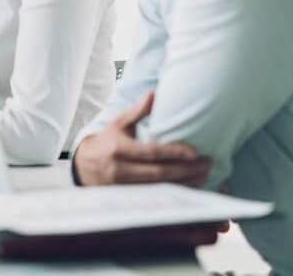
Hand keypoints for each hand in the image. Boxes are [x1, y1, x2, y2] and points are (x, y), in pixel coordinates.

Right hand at [74, 92, 211, 186]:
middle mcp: (121, 170)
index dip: (174, 153)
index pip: (151, 153)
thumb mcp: (118, 124)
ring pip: (160, 188)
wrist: (84, 166)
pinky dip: (174, 193)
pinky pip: (156, 197)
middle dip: (186, 171)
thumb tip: (153, 94)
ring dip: (184, 184)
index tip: (195, 153)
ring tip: (204, 176)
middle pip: (159, 173)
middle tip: (207, 165)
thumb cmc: (106, 141)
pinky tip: (189, 188)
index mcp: (119, 149)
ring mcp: (124, 187)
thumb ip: (137, 111)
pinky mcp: (129, 198)